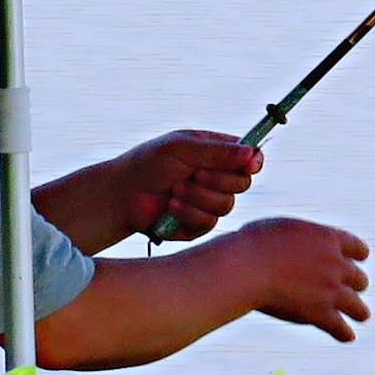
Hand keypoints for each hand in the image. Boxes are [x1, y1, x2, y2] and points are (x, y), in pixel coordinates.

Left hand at [119, 129, 261, 242]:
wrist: (122, 194)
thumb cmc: (149, 162)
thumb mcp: (183, 148)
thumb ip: (217, 152)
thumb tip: (251, 153)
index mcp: (216, 154)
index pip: (249, 157)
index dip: (253, 162)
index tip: (248, 165)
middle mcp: (217, 179)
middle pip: (242, 183)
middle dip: (219, 179)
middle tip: (195, 173)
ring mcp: (208, 203)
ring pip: (227, 205)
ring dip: (199, 196)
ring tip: (175, 189)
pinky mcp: (198, 226)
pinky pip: (208, 222)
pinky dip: (189, 212)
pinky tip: (171, 206)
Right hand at [234, 217, 370, 341]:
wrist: (248, 268)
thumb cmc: (256, 245)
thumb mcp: (285, 229)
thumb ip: (302, 240)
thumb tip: (296, 245)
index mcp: (329, 238)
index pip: (358, 248)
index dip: (358, 256)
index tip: (357, 261)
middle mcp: (337, 265)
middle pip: (359, 279)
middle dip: (354, 284)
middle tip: (349, 290)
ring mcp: (331, 291)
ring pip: (358, 307)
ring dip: (358, 311)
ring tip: (361, 315)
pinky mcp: (321, 314)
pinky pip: (341, 328)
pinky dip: (344, 333)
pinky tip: (346, 336)